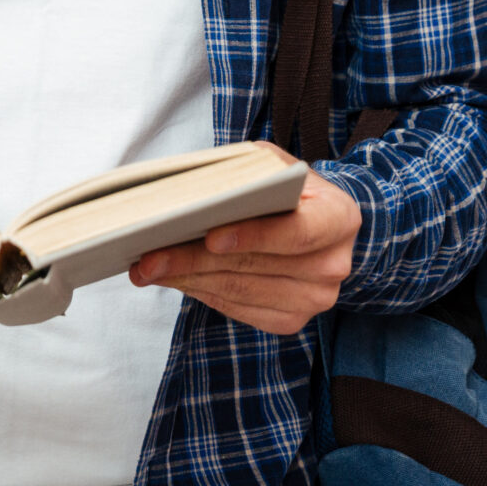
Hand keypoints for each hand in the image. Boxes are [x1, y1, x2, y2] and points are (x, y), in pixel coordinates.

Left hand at [128, 158, 360, 334]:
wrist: (320, 224)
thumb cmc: (290, 189)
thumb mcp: (275, 165)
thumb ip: (245, 174)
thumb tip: (191, 193)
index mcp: (339, 218)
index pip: (297, 232)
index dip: (254, 236)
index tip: (210, 236)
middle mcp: (332, 265)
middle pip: (255, 267)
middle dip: (194, 260)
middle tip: (148, 256)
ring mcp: (313, 299)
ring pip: (238, 291)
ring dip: (188, 280)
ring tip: (147, 268)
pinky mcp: (290, 320)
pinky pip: (237, 309)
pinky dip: (200, 292)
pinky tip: (173, 279)